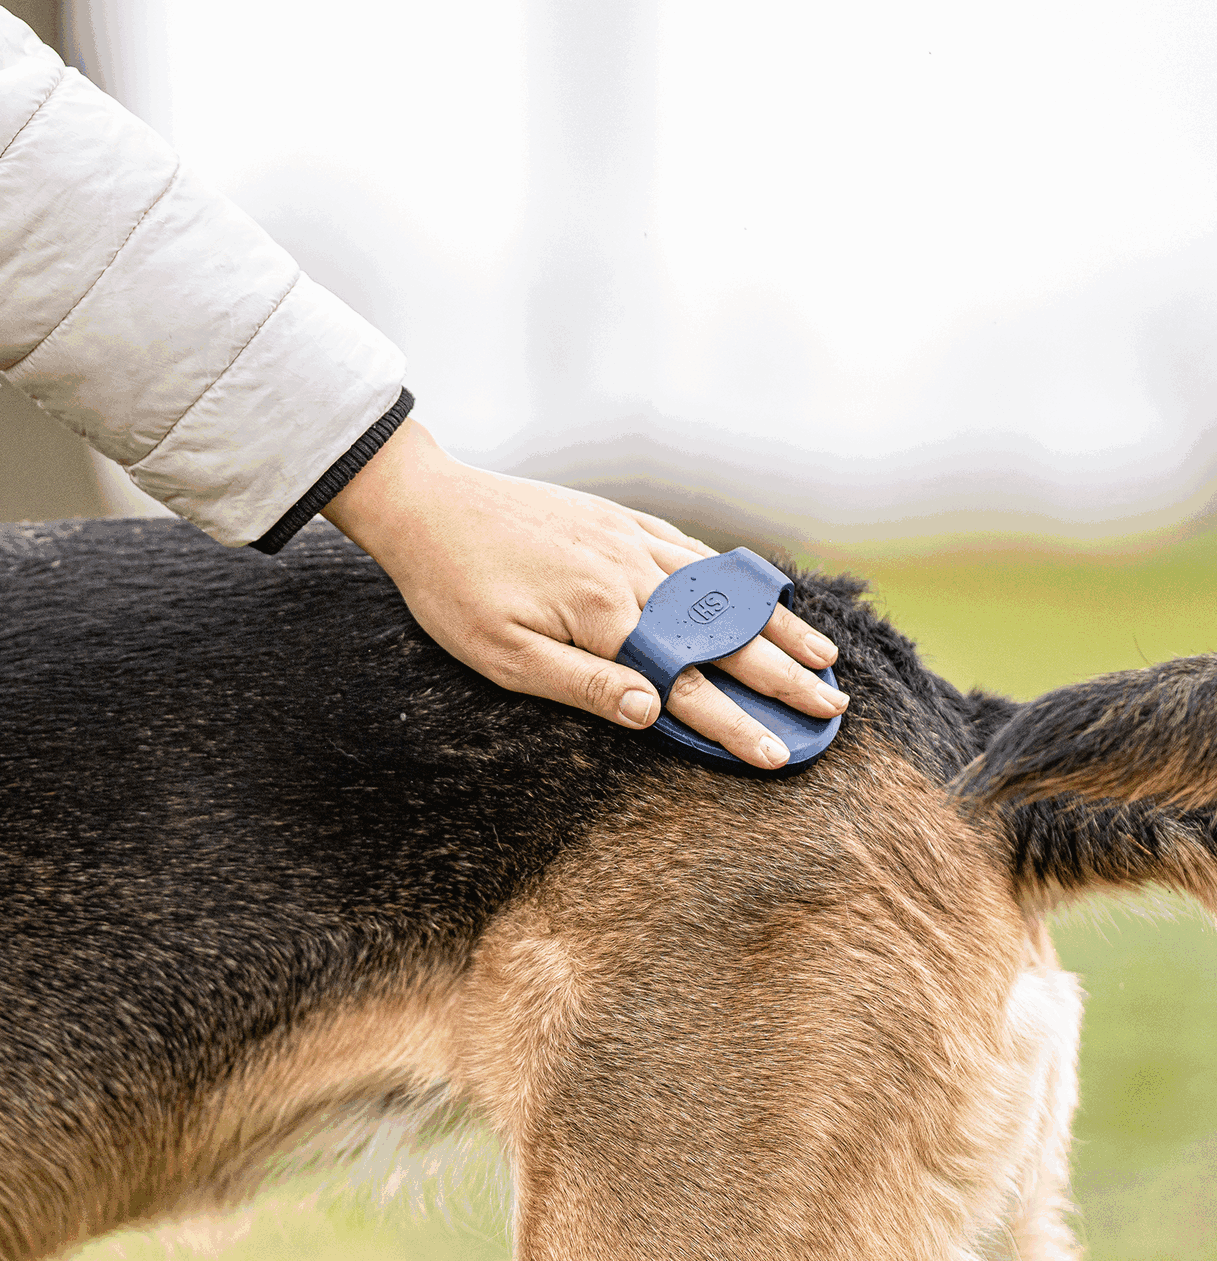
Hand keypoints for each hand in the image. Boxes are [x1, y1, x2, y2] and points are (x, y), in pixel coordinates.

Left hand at [323, 419, 846, 767]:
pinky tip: (757, 590)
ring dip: (775, 624)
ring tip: (824, 656)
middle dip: (784, 677)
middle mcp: (630, 573)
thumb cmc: (455, 590)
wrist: (427, 504)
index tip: (780, 756)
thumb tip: (655, 712)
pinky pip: (691, 550)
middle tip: (833, 711)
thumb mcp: (503, 654)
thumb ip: (584, 684)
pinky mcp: (618, 521)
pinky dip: (733, 576)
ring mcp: (629, 541)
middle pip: (723, 634)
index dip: (737, 722)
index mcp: (604, 615)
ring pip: (721, 590)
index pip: (688, 681)